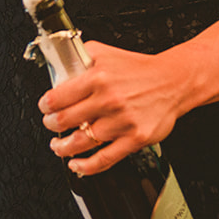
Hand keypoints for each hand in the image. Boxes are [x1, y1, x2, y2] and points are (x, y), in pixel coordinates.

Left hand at [38, 42, 192, 175]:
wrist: (173, 81)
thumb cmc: (139, 69)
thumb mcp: (105, 52)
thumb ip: (80, 57)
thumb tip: (59, 66)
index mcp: (98, 78)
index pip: (59, 97)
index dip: (46, 106)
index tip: (45, 108)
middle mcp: (109, 100)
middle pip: (66, 120)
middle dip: (51, 125)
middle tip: (51, 124)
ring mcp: (122, 122)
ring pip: (81, 142)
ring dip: (63, 147)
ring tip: (58, 145)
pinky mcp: (135, 139)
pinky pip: (105, 158)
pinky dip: (87, 166)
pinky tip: (76, 164)